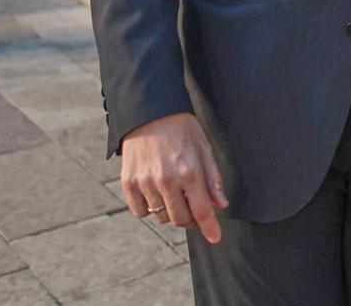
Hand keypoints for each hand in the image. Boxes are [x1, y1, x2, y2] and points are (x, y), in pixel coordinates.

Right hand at [119, 112, 228, 243]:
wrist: (149, 112)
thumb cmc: (181, 129)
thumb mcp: (204, 148)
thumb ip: (213, 178)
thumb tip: (221, 204)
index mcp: (189, 172)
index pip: (202, 210)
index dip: (210, 228)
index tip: (215, 238)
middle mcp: (167, 180)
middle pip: (181, 219)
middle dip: (191, 220)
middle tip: (194, 211)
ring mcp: (145, 182)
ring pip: (160, 216)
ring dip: (170, 213)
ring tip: (174, 196)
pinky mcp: (128, 182)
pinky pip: (140, 211)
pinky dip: (149, 208)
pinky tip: (155, 194)